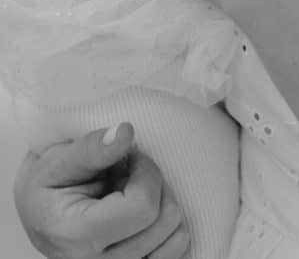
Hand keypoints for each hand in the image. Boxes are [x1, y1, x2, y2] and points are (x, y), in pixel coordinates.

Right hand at [14, 123, 189, 258]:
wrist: (39, 215)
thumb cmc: (47, 185)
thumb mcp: (58, 159)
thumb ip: (93, 147)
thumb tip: (124, 133)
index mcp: (75, 237)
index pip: (143, 206)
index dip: (146, 171)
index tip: (130, 157)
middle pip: (165, 220)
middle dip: (155, 184)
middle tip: (130, 173)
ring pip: (177, 238)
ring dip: (163, 206)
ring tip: (133, 194)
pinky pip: (176, 251)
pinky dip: (167, 227)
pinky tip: (142, 214)